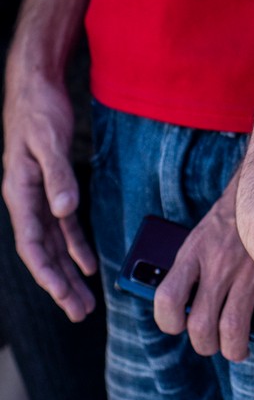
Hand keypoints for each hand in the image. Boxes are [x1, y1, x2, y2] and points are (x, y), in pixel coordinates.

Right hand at [2, 62, 95, 318]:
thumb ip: (57, 176)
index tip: (61, 293)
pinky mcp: (53, 188)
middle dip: (59, 285)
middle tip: (79, 313)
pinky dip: (75, 247)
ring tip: (82, 302)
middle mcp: (26, 200)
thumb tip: (64, 210)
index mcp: (20, 193)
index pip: (32, 243)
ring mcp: (38, 197)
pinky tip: (87, 265)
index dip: (46, 271)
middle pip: (42, 252)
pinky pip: (63, 227)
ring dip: (67, 273)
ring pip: (53, 245)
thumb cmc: (38, 112)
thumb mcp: (49, 141)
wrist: (35, 87)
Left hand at [153, 172, 253, 366]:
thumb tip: (182, 307)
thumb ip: (193, 266)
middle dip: (206, 344)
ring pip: (233, 331)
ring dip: (235, 349)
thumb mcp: (203, 233)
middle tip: (215, 343)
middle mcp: (219, 265)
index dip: (168, 322)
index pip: (166, 299)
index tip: (177, 326)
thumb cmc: (233, 215)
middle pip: (201, 326)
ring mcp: (250, 272)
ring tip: (239, 348)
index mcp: (194, 252)